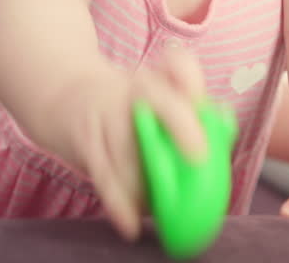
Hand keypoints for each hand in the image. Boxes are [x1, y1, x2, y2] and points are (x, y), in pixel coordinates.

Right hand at [62, 48, 207, 240]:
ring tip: (166, 203)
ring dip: (150, 179)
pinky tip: (131, 223)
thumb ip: (192, 108)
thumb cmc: (124, 102)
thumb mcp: (155, 91)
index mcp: (154, 77)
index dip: (195, 82)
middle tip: (200, 156)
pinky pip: (103, 175)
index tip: (216, 111)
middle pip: (159, 100)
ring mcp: (105, 114)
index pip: (177, 65)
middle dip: (181, 125)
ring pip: (129, 146)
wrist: (62, 96)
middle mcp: (130, 90)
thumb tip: (226, 126)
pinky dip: (119, 202)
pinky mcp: (85, 142)